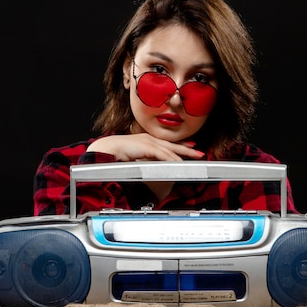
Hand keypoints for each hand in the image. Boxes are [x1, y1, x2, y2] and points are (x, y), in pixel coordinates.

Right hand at [86, 133, 203, 160]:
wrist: (106, 150)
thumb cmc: (115, 153)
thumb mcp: (133, 156)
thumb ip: (143, 160)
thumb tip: (149, 167)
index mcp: (147, 141)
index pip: (167, 143)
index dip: (180, 145)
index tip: (190, 147)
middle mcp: (150, 139)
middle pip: (173, 145)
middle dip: (187, 149)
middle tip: (199, 152)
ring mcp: (149, 142)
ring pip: (171, 150)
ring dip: (184, 155)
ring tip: (195, 159)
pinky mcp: (147, 147)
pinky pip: (164, 155)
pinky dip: (173, 160)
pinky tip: (180, 164)